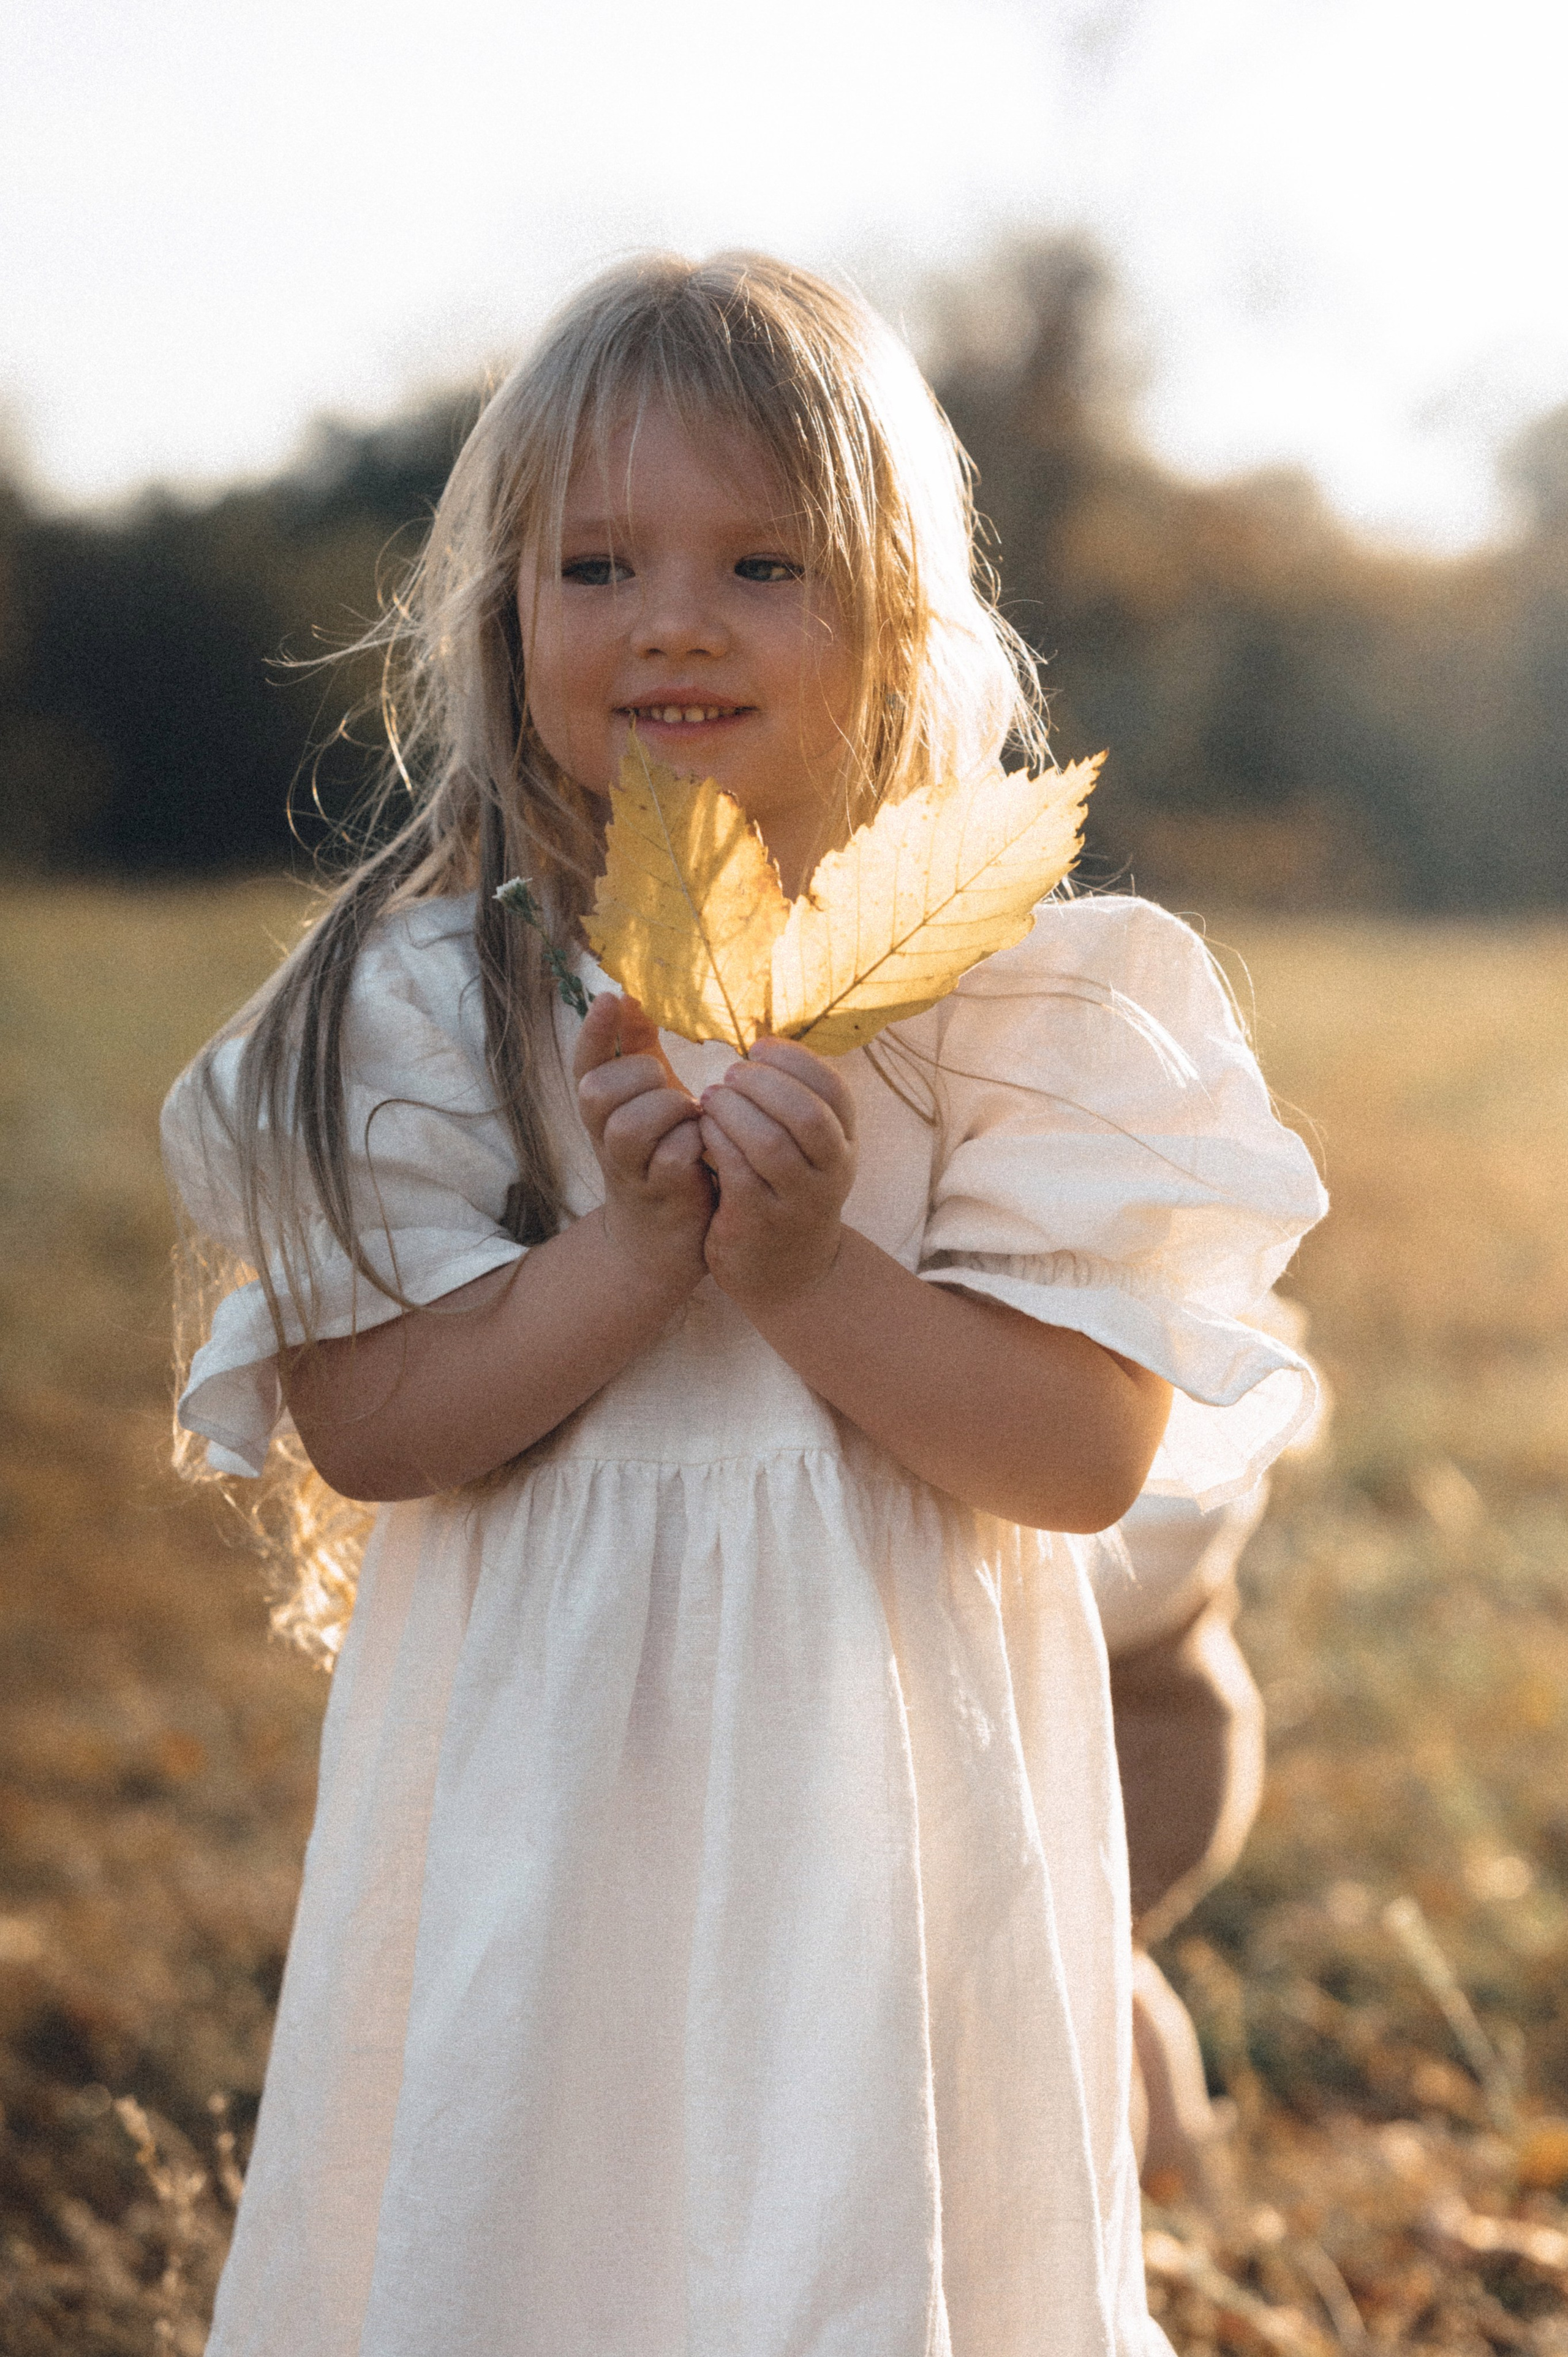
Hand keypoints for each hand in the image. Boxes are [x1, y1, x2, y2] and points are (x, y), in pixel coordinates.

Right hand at [574, 993, 711, 1295]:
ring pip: (629, 1126)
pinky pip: (670, 1158)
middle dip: (637, 1077)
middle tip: (669, 1086)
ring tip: (690, 1117)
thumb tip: (629, 996)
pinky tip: (705, 1146)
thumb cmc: (659, 1157)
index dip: (593, 1031)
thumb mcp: (644, 1101)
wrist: (660, 1241)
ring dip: (665, 1111)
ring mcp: (631, 1170)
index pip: (584, 1064)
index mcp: (603, 1111)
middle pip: (597, 1092)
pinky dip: (691, 1144)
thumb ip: (635, 1051)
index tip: (610, 998)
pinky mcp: (662, 1196)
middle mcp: (606, 1139)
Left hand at [698, 1038, 856, 1313]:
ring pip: (771, 1143)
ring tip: (712, 1099)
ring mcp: (798, 1201)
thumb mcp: (807, 1150)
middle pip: (806, 1114)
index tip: (759, 1048)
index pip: (833, 1090)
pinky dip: (718, 1142)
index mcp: (844, 1143)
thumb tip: (760, 1043)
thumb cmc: (786, 1192)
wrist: (787, 1272)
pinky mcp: (760, 1222)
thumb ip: (792, 1104)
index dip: (795, 1060)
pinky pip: (738, 1173)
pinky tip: (703, 1131)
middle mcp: (830, 1172)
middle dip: (763, 1084)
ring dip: (735, 1112)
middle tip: (731, 1075)